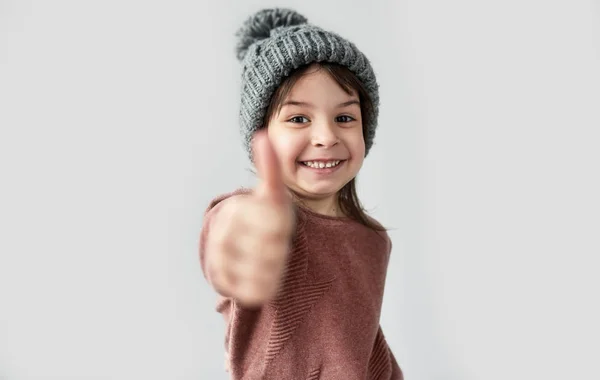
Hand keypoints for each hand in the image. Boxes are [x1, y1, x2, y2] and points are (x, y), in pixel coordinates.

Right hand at [206, 130, 293, 306]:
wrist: (234, 245)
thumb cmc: (262, 217)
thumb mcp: (270, 194)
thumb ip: (270, 168)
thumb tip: (262, 135)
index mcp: (238, 207)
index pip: (274, 222)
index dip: (282, 229)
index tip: (280, 229)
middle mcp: (224, 231)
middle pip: (274, 248)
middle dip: (281, 249)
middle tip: (278, 246)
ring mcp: (219, 256)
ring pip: (265, 271)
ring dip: (274, 269)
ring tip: (271, 261)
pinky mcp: (220, 280)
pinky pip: (254, 291)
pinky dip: (265, 287)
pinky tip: (263, 277)